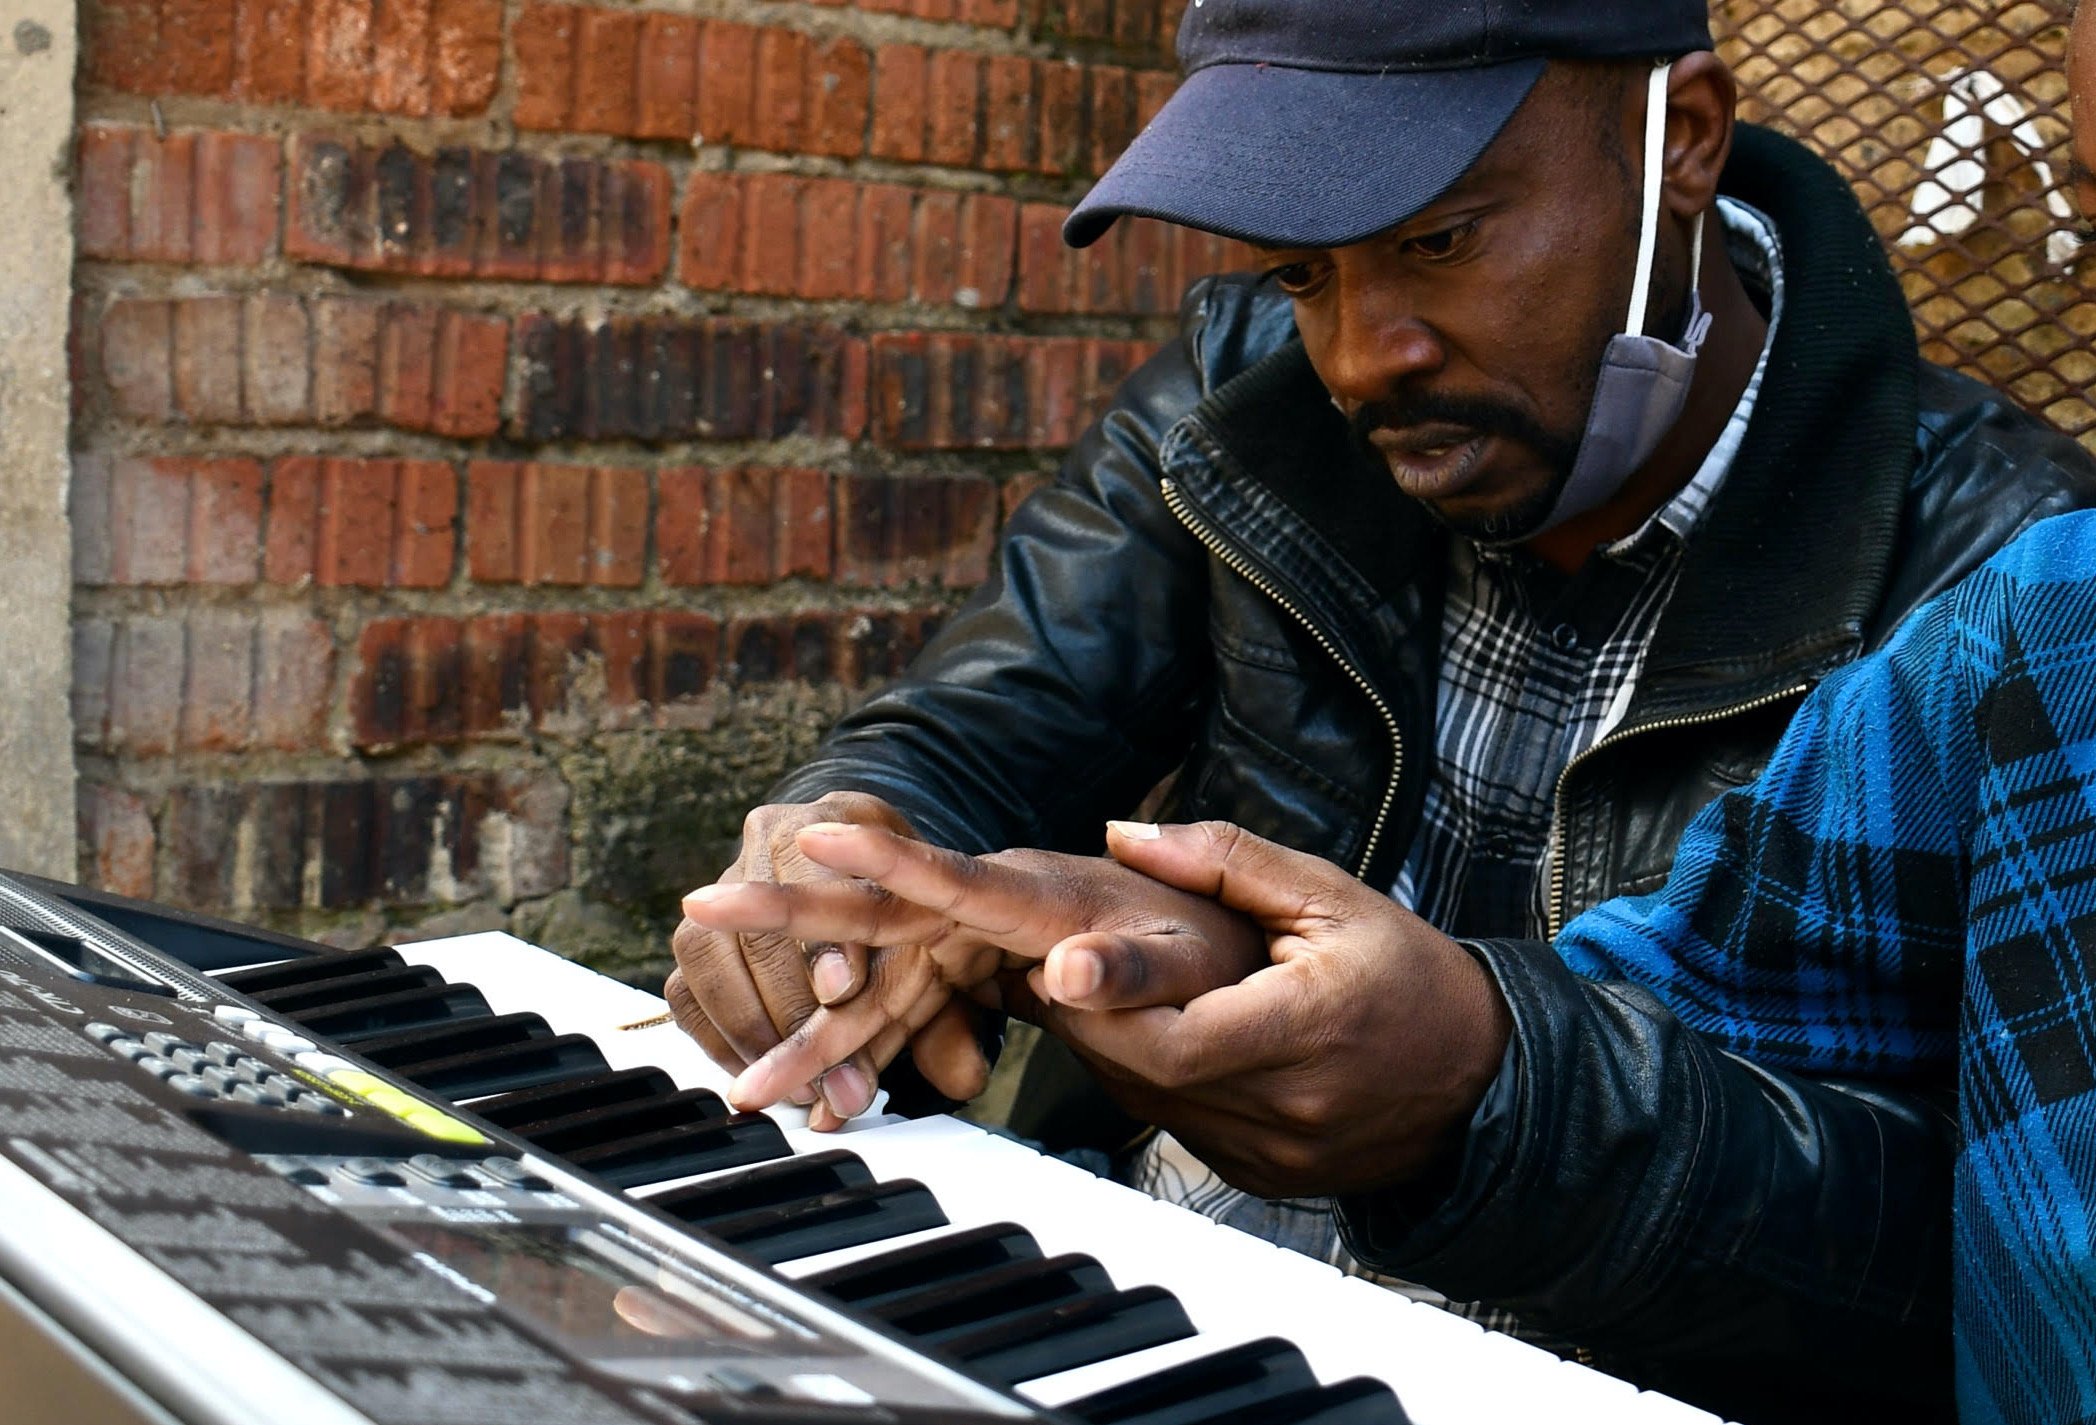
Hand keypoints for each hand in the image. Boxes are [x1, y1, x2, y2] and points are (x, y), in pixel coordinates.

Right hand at [664, 792, 980, 1128]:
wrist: (876, 876)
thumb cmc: (917, 910)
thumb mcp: (946, 942)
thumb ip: (956, 1009)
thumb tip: (964, 1078)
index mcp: (841, 817)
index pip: (811, 873)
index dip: (824, 939)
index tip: (842, 993)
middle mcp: (770, 837)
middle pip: (756, 929)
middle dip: (790, 1012)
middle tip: (826, 1074)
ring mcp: (725, 883)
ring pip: (708, 960)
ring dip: (751, 1034)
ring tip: (796, 1088)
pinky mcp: (701, 934)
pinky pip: (687, 991)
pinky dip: (720, 1040)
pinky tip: (759, 1073)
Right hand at [677, 821, 1269, 1118]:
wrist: (1211, 949)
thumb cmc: (1204, 948)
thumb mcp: (1188, 956)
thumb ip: (1131, 968)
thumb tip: (1073, 972)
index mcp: (1034, 894)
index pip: (950, 874)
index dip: (883, 856)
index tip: (815, 834)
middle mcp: (981, 913)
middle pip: (874, 918)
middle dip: (786, 923)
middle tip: (700, 907)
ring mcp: (964, 948)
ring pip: (870, 989)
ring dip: (809, 1039)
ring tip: (746, 1091)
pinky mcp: (962, 980)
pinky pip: (893, 1023)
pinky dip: (854, 1063)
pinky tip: (811, 1105)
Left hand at [1029, 820, 1511, 1198]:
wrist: (1483, 1076)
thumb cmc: (1409, 974)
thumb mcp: (1328, 894)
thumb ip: (1224, 860)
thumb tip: (1127, 834)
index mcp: (1307, 1029)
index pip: (1174, 1040)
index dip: (1106, 1001)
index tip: (1058, 963)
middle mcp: (1289, 1106)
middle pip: (1146, 1075)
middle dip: (1090, 1018)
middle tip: (1057, 965)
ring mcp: (1275, 1152)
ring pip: (1152, 1106)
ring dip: (1112, 1050)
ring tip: (1090, 993)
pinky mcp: (1264, 1175)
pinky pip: (1179, 1129)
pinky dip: (1151, 1083)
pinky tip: (1148, 1038)